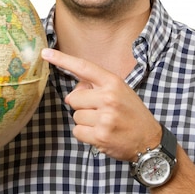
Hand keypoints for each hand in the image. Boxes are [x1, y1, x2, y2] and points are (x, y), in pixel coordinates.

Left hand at [41, 48, 161, 161]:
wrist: (149, 140)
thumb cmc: (131, 113)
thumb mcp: (119, 91)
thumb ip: (97, 86)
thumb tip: (74, 91)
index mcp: (113, 82)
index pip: (83, 67)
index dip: (62, 59)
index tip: (45, 53)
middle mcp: (108, 97)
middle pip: (73, 98)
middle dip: (81, 106)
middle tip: (99, 111)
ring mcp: (104, 117)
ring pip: (75, 116)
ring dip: (85, 121)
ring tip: (103, 123)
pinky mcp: (100, 135)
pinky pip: (77, 131)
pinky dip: (85, 134)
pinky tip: (100, 134)